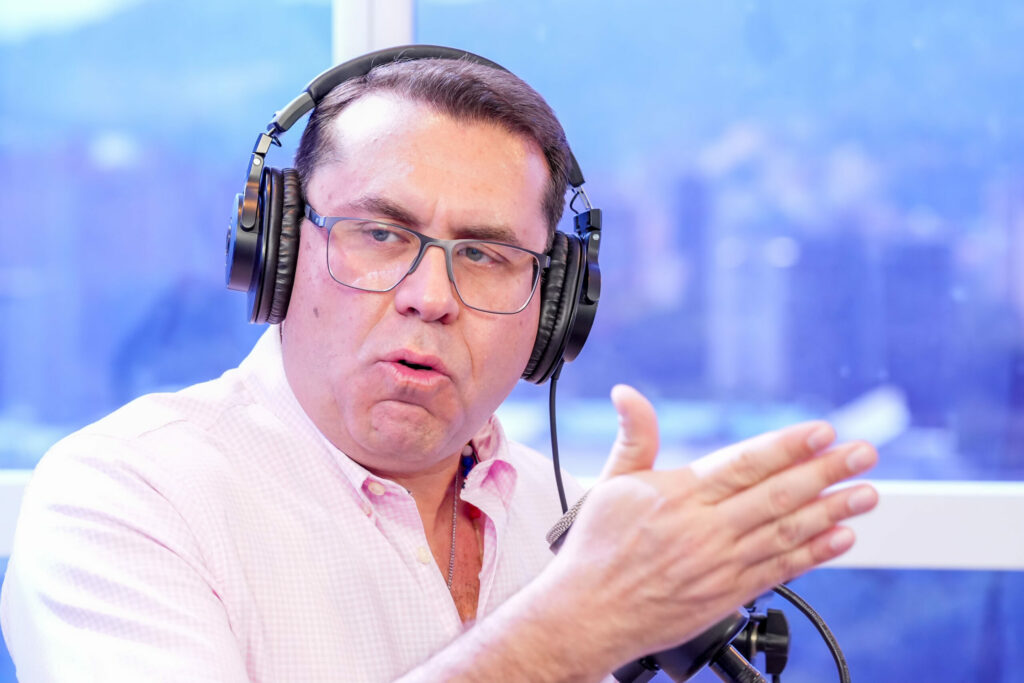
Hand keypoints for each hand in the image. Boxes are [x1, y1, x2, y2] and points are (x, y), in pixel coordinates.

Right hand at [547, 384, 877, 668]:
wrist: (589, 613)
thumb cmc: (597, 547)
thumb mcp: (612, 483)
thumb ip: (634, 436)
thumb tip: (626, 394)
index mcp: (679, 495)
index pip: (744, 464)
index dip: (787, 447)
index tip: (823, 432)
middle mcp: (705, 529)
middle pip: (777, 495)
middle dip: (826, 472)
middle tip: (863, 454)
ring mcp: (720, 564)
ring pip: (787, 532)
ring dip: (833, 511)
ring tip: (867, 493)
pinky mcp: (728, 594)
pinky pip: (781, 571)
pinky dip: (815, 554)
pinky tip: (842, 538)